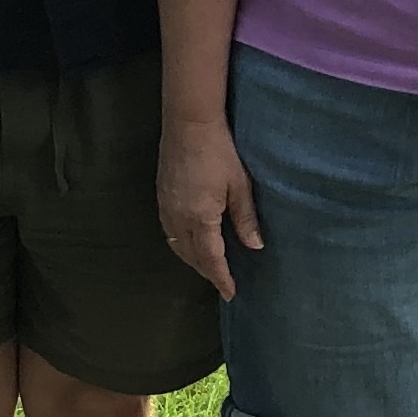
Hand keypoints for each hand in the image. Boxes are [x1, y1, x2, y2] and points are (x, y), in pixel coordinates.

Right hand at [159, 114, 261, 297]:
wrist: (189, 123)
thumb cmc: (219, 150)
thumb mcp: (240, 185)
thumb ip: (246, 218)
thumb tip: (255, 246)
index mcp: (200, 218)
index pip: (211, 258)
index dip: (221, 278)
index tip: (230, 292)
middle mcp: (178, 218)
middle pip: (191, 256)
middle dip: (207, 272)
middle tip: (223, 283)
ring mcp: (166, 208)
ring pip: (177, 246)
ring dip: (193, 260)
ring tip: (209, 267)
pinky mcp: (161, 197)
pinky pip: (169, 232)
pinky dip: (181, 245)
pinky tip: (191, 243)